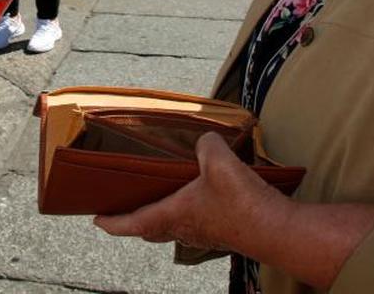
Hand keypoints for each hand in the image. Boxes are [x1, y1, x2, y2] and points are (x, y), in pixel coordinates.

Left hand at [94, 132, 286, 254]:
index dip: (113, 222)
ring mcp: (206, 233)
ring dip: (164, 215)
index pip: (133, 223)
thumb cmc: (241, 202)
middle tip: (126, 209)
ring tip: (162, 197)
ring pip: (176, 226)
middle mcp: (186, 228)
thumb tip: (205, 140)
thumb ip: (204, 143)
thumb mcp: (217, 160)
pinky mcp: (225, 231)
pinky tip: (201, 196)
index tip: (97, 221)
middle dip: (137, 220)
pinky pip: (200, 222)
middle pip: (152, 228)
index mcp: (173, 215)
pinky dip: (191, 211)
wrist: (276, 229)